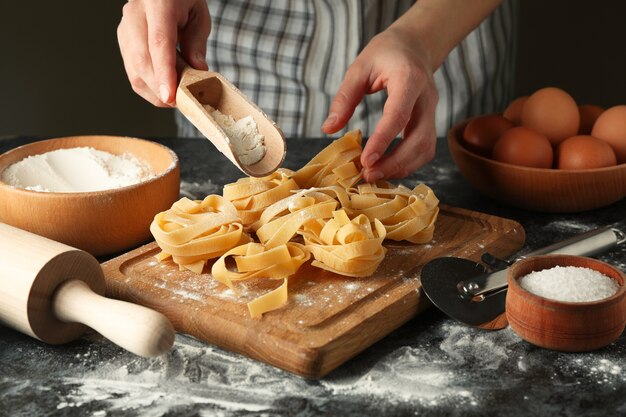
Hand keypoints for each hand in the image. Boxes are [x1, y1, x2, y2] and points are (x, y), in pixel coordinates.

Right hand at [117, 0, 210, 106]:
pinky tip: (164, 89)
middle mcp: (135, 14)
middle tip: (182, 101)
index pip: (159, 41)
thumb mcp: (199, 16)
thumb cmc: (183, 1)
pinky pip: (133, 72)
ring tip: (176, 97)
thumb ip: (197, 43)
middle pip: (142, 60)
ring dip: (155, 91)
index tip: (170, 96)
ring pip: (134, 70)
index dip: (163, 72)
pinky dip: (149, 87)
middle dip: (160, 88)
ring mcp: (125, 28)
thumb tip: (197, 72)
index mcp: (157, 2)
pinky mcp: (123, 41)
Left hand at [321, 27, 438, 181]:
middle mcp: (426, 97)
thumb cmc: (385, 54)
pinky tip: (387, 167)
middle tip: (368, 175)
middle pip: (419, 139)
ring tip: (375, 175)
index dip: (383, 141)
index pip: (398, 115)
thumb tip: (328, 129)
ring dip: (402, 167)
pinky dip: (408, 163)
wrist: (414, 46)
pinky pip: (425, 149)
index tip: (366, 161)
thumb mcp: (359, 68)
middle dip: (395, 163)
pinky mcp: (431, 121)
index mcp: (409, 79)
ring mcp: (432, 111)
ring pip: (426, 149)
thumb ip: (344, 98)